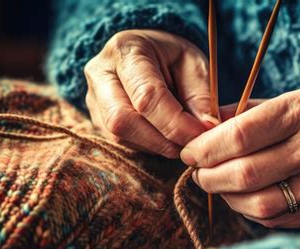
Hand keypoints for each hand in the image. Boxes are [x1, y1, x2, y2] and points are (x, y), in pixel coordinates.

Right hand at [84, 30, 217, 157]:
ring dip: (155, 146)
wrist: (144, 55)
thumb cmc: (170, 58)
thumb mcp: (192, 64)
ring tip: (179, 139)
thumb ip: (200, 95)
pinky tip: (163, 138)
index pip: (146, 96)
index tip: (201, 134)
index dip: (175, 122)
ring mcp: (92, 100)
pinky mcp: (95, 120)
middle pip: (122, 121)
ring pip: (119, 137)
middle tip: (189, 145)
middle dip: (161, 140)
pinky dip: (146, 147)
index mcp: (125, 51)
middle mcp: (100, 75)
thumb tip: (207, 128)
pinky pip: (119, 143)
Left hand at [180, 90, 299, 227]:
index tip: (188, 153)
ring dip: (225, 196)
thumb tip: (195, 137)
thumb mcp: (274, 104)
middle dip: (209, 177)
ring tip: (218, 183)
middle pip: (245, 174)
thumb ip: (235, 118)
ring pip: (257, 203)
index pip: (239, 136)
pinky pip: (272, 218)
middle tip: (198, 173)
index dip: (205, 149)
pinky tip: (241, 195)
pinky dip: (246, 208)